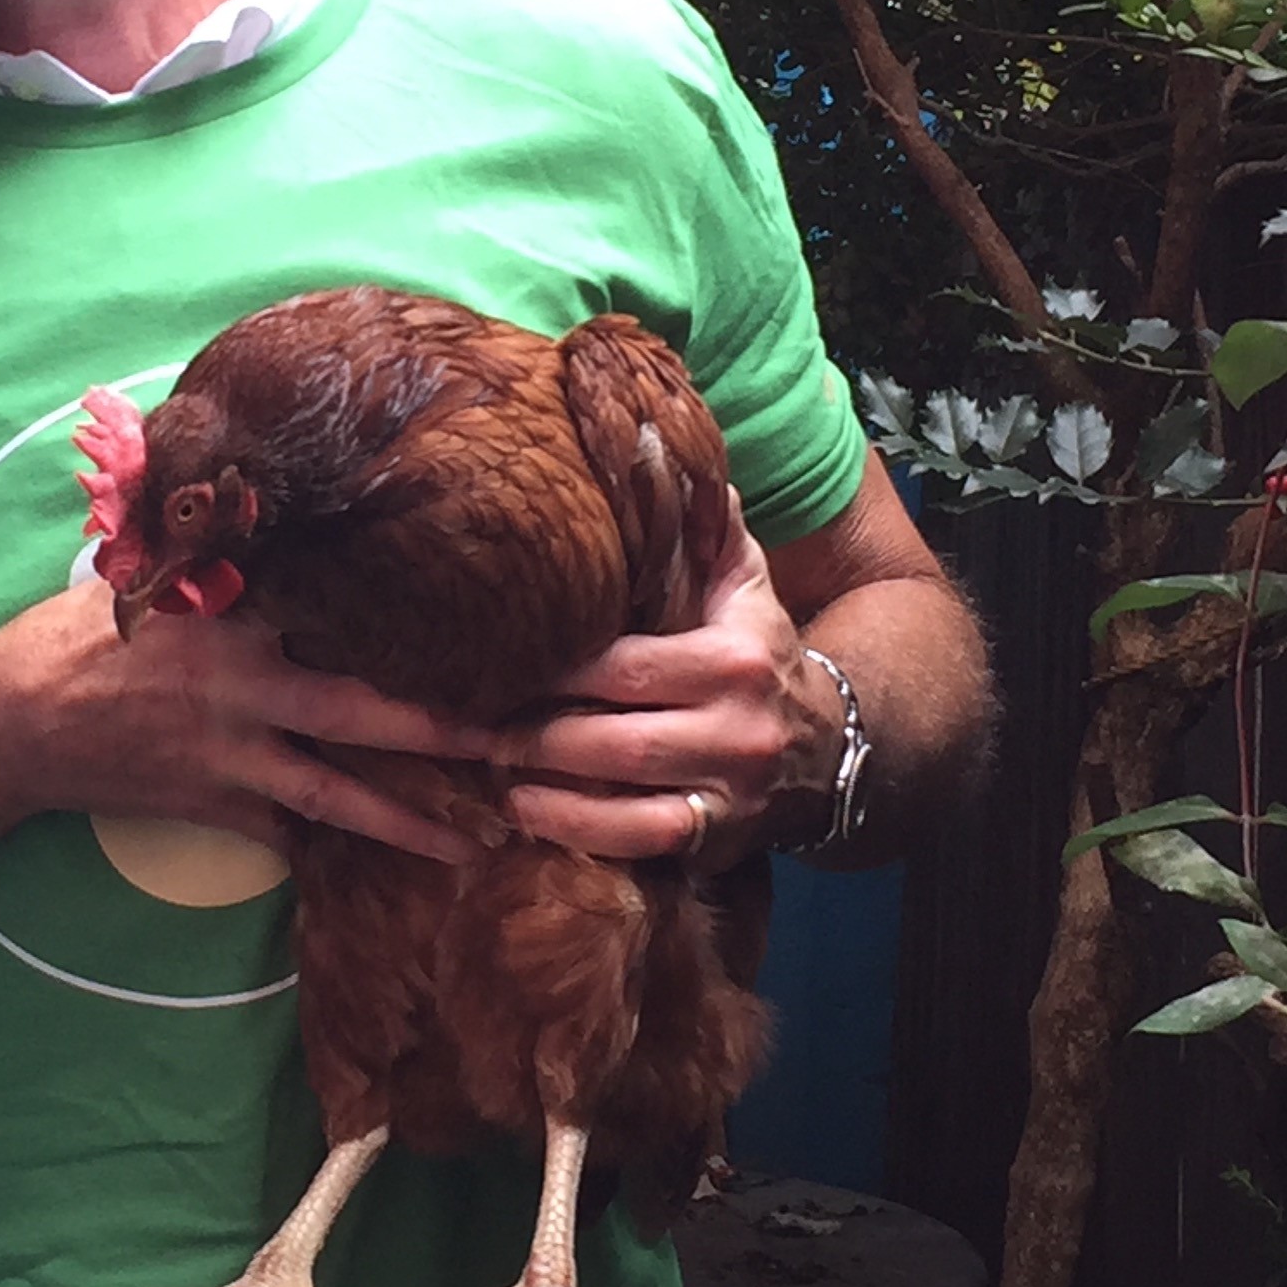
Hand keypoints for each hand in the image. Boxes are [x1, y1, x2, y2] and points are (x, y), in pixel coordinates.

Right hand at [0, 580, 485, 863]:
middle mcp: (243, 684)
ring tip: (476, 844)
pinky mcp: (213, 805)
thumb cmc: (85, 630)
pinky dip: (330, 849)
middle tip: (515, 744)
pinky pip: (287, 833)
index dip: (416, 629)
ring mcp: (231, 753)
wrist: (14, 719)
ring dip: (409, 823)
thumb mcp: (158, 577)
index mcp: (235, 613)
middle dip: (443, 731)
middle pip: (362, 711)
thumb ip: (229, 562)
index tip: (491, 631)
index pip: (344, 615)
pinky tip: (383, 871)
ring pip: (338, 795)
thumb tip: (289, 518)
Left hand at [490, 495, 843, 867]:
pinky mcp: (717, 841)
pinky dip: (580, 831)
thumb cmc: (756, 650)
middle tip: (459, 722)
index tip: (489, 662)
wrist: (827, 746)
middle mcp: (736, 727)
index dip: (555, 668)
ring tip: (483, 769)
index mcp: (734, 655)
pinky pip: (642, 843)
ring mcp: (729, 793)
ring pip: (625, 797)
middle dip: (531, 731)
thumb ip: (703, 525)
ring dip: (545, 788)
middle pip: (614, 735)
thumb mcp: (743, 581)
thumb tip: (655, 443)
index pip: (627, 664)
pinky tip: (525, 812)